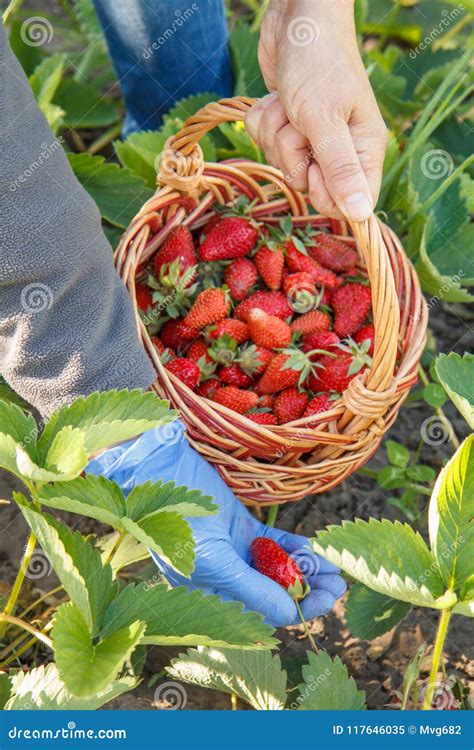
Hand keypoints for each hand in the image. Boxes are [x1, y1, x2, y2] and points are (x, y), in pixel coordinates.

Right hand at [87, 421, 345, 626]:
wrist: (158, 468)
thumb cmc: (177, 516)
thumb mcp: (214, 559)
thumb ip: (251, 588)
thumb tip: (289, 616)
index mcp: (210, 594)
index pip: (262, 611)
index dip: (299, 608)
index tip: (328, 600)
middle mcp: (223, 575)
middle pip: (275, 590)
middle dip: (309, 588)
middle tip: (340, 583)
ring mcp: (233, 548)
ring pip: (277, 565)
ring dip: (306, 568)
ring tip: (335, 567)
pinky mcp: (239, 524)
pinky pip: (272, 541)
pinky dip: (294, 546)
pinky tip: (314, 548)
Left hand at [245, 0, 386, 220]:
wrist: (296, 16)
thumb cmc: (318, 62)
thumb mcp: (326, 120)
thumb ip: (340, 170)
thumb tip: (362, 216)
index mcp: (363, 150)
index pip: (350, 203)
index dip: (325, 195)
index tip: (314, 167)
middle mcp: (340, 148)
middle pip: (307, 186)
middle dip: (292, 155)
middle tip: (300, 124)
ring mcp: (311, 137)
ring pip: (281, 163)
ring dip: (275, 131)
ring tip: (289, 102)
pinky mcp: (287, 125)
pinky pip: (263, 142)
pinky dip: (263, 120)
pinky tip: (277, 98)